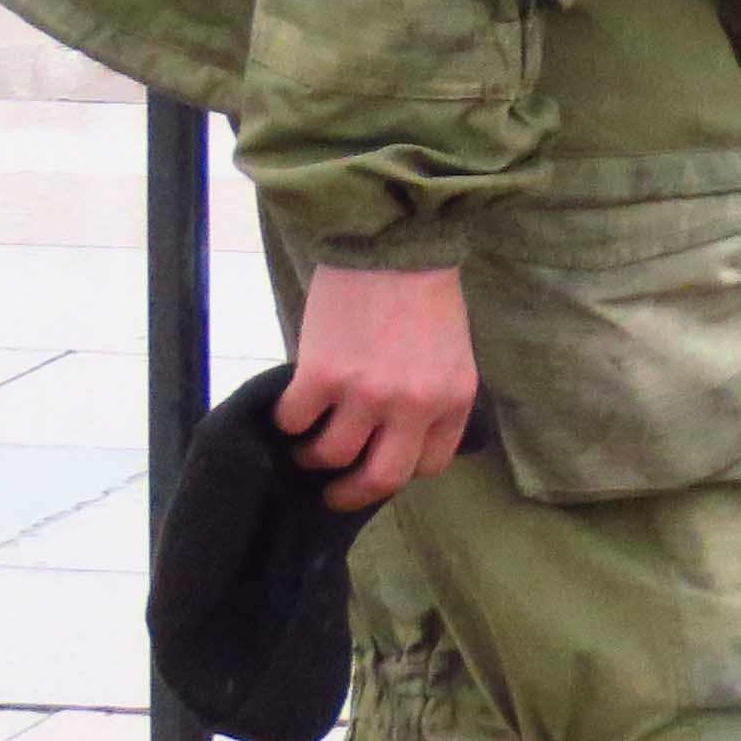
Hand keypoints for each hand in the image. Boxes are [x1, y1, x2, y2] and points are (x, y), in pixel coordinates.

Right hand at [280, 264, 480, 510]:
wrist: (393, 246)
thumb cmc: (424, 297)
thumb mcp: (450, 355)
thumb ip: (430, 398)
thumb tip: (396, 439)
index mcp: (453, 399)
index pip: (428, 467)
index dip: (399, 470)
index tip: (379, 464)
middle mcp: (413, 404)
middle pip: (380, 478)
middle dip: (351, 493)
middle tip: (332, 491)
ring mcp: (366, 392)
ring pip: (329, 455)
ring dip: (311, 455)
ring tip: (306, 442)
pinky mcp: (321, 375)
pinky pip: (294, 422)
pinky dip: (287, 421)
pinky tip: (292, 407)